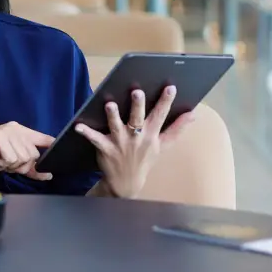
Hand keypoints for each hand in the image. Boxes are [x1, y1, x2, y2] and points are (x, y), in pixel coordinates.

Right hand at [0, 121, 53, 181]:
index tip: (58, 153)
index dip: (51, 146)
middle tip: (5, 161)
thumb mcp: (11, 163)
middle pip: (33, 154)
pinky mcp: (0, 137)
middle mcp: (16, 128)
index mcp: (20, 131)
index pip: (43, 138)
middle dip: (20, 165)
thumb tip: (47, 174)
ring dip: (10, 164)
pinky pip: (11, 158)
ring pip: (23, 158)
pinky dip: (2, 163)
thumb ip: (28, 166)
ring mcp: (8, 131)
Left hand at [76, 87, 194, 198]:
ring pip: (116, 126)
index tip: (170, 88)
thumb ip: (176, 129)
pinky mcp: (106, 148)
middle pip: (138, 119)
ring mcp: (120, 143)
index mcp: (151, 134)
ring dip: (112, 116)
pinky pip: (95, 139)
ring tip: (109, 104)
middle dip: (138, 106)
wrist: (127, 183)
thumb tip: (193, 114)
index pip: (160, 115)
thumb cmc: (144, 159)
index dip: (165, 102)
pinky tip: (78, 126)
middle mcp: (136, 137)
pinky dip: (86, 132)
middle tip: (137, 92)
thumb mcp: (163, 146)